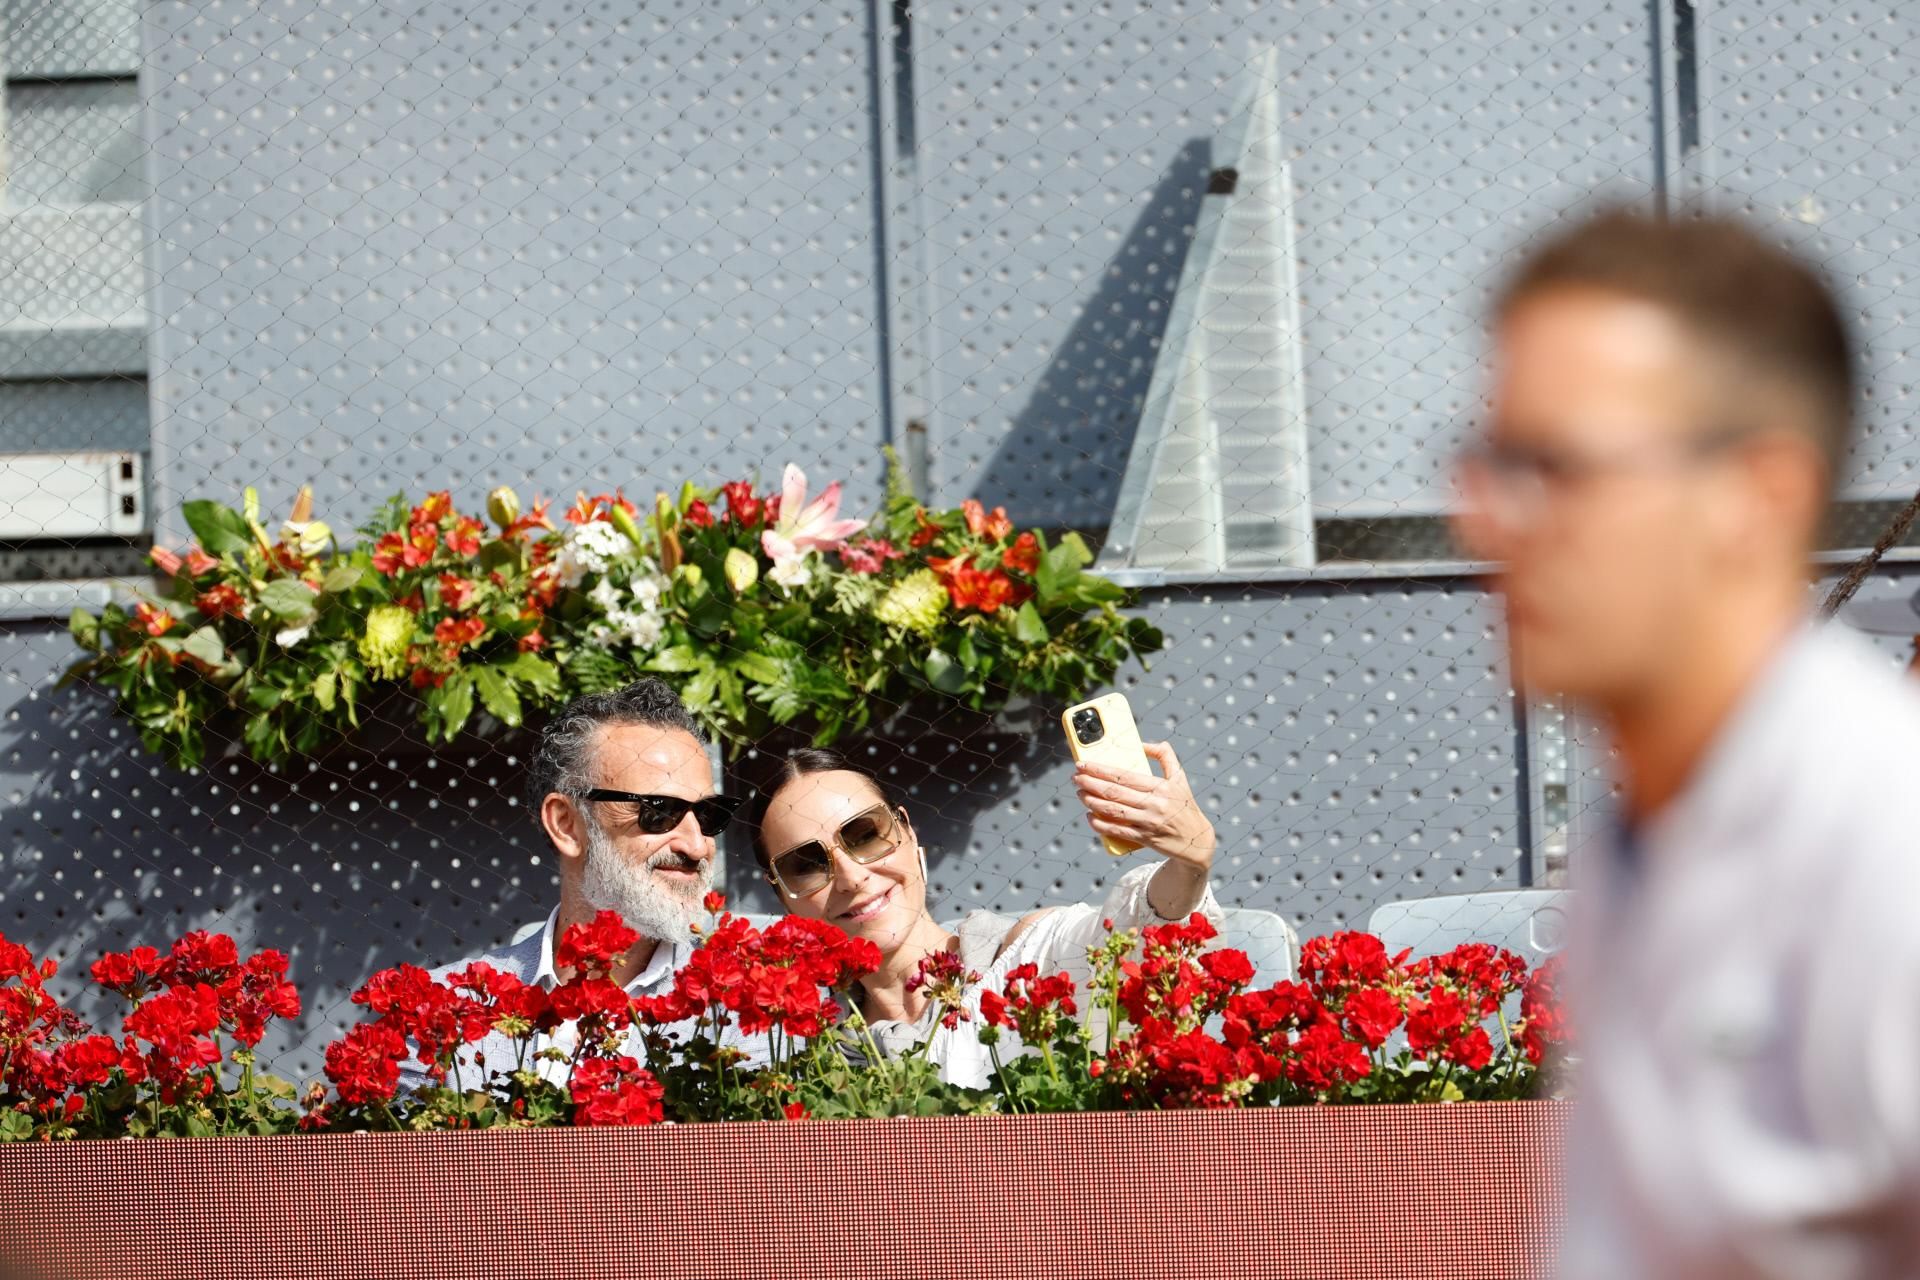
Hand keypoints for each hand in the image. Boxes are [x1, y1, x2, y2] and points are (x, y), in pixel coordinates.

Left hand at [1072, 741, 1215, 869]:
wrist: (1197, 841)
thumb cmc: (1185, 805)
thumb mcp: (1179, 778)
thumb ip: (1165, 756)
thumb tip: (1143, 744)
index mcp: (1160, 787)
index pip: (1124, 775)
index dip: (1100, 769)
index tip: (1083, 764)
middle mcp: (1154, 804)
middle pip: (1114, 792)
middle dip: (1090, 783)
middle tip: (1076, 777)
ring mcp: (1148, 823)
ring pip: (1112, 810)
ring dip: (1091, 801)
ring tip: (1080, 793)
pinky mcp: (1145, 839)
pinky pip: (1117, 831)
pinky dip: (1100, 824)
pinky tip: (1089, 817)